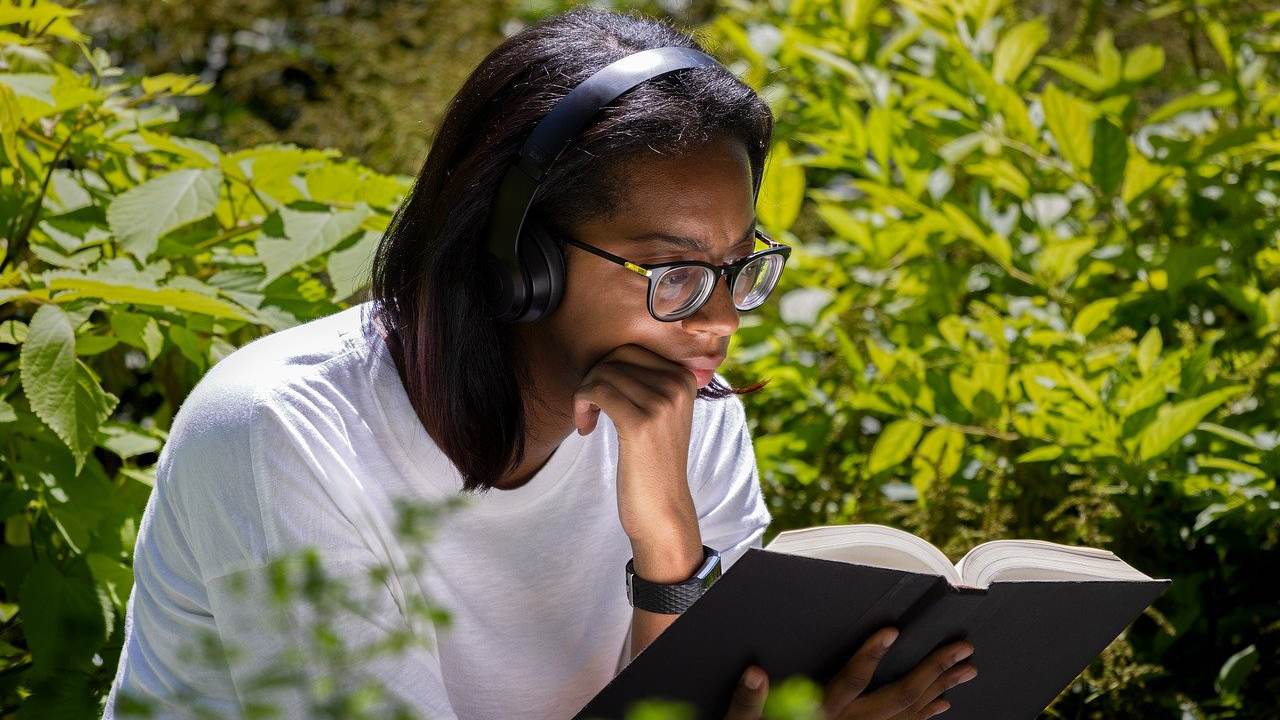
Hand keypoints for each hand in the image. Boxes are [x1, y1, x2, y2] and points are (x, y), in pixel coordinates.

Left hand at [573, 343, 699, 553]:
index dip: (607, 369)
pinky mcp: (640, 423)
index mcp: (684, 378)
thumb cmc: (653, 461)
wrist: (663, 507)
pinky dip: (582, 406)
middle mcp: (677, 386)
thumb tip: (612, 350)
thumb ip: (648, 380)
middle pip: (616, 357)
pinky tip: (586, 428)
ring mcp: (661, 403)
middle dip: (594, 378)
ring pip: (602, 373)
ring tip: (587, 421)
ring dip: (584, 395)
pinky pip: (596, 391)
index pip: (631, 349)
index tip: (602, 400)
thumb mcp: (661, 413)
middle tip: (589, 409)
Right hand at [723, 627, 977, 719]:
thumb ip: (747, 701)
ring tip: (966, 670)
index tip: (891, 631)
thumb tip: (755, 673)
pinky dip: (927, 715)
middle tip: (962, 648)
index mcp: (821, 716)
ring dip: (941, 689)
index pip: (850, 682)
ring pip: (911, 715)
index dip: (870, 656)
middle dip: (933, 670)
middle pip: (898, 698)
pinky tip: (943, 702)